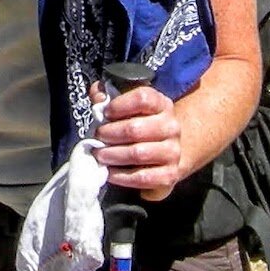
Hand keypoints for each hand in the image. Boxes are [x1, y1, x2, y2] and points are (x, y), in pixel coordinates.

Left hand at [90, 81, 184, 200]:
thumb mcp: (129, 106)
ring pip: (138, 153)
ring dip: (113, 155)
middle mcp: (171, 126)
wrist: (166, 149)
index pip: (142, 99)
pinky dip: (122, 176)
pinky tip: (110, 172)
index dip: (119, 105)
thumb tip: (97, 93)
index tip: (104, 113)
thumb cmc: (140, 124)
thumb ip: (109, 97)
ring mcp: (172, 151)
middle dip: (109, 134)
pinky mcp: (169, 174)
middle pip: (135, 129)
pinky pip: (142, 177)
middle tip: (96, 137)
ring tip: (99, 154)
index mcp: (162, 104)